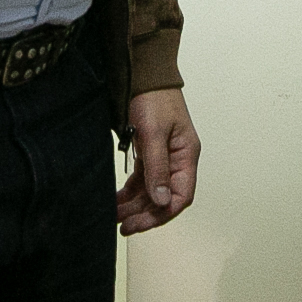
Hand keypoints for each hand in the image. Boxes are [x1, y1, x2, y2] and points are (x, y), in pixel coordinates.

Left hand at [117, 88, 199, 234]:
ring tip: (115, 217)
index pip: (180, 196)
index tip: (139, 223)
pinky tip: (117, 201)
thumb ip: (157, 168)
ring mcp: (163, 158)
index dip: (162, 213)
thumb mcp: (154, 133)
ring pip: (151, 191)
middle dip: (144, 214)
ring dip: (135, 206)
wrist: (142, 75)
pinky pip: (141, 180)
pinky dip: (130, 192)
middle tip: (123, 226)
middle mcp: (177, 160)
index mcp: (186, 156)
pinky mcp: (149, 153)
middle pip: (164, 198)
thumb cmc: (154, 98)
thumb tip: (162, 201)